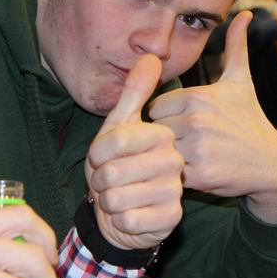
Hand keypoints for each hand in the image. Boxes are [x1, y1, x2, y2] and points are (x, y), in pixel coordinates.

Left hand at [86, 54, 184, 249]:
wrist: (141, 207)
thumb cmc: (131, 162)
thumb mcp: (129, 124)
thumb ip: (138, 91)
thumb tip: (151, 56)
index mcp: (166, 134)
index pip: (115, 140)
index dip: (100, 151)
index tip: (108, 156)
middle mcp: (176, 159)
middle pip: (112, 171)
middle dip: (101, 179)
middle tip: (113, 181)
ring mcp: (176, 189)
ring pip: (115, 198)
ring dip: (108, 202)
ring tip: (121, 197)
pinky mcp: (171, 217)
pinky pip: (126, 220)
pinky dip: (119, 221)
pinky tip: (131, 215)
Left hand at [150, 11, 276, 223]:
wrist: (270, 162)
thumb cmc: (250, 119)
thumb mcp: (242, 82)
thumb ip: (236, 46)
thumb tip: (245, 13)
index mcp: (198, 96)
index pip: (156, 106)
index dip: (168, 116)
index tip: (184, 122)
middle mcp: (196, 120)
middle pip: (154, 129)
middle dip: (165, 136)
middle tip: (186, 141)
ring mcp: (197, 148)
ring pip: (159, 150)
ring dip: (168, 155)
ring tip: (188, 155)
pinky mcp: (199, 174)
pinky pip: (168, 172)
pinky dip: (174, 173)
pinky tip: (192, 169)